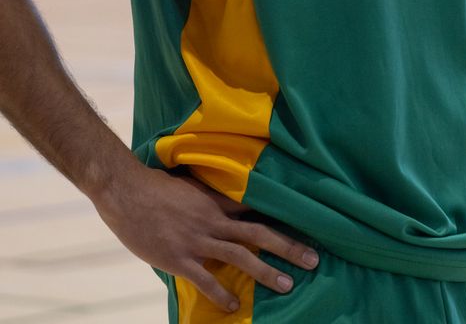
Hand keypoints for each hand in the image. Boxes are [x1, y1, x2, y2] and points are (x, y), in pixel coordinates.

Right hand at [94, 165, 319, 312]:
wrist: (125, 190)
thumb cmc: (153, 185)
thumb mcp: (187, 185)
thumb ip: (205, 197)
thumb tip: (219, 202)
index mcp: (216, 200)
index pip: (256, 208)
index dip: (280, 217)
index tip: (305, 225)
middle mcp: (213, 219)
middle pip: (259, 233)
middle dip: (288, 246)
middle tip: (313, 260)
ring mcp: (198, 239)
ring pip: (241, 256)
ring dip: (266, 271)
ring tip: (287, 284)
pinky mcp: (180, 258)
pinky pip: (206, 280)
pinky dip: (222, 294)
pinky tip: (234, 307)